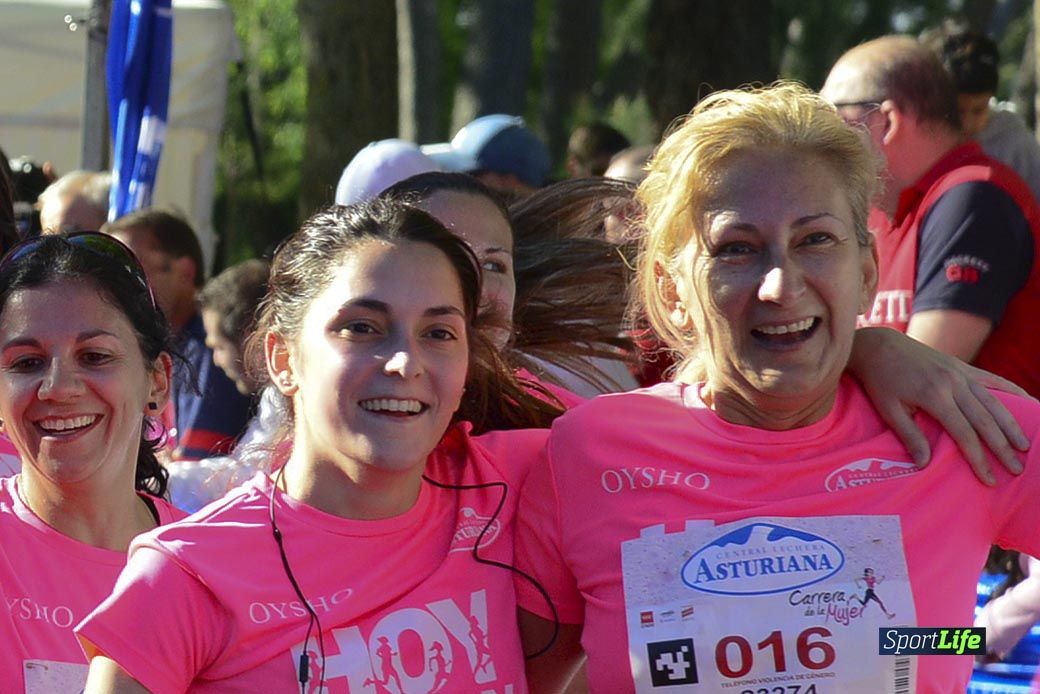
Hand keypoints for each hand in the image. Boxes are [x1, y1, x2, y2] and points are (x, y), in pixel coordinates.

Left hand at [849, 328, 1029, 484]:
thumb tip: (925, 464)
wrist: (879, 345)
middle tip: (1016, 469)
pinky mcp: (962, 366)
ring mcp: (960, 372)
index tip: (989, 479)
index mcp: (934, 396)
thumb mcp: (888, 409)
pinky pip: (993, 379)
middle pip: (985, 420)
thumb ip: (909, 435)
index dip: (978, 458)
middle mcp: (953, 383)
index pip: (964, 433)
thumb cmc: (880, 380)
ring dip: (1012, 425)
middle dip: (1002, 447)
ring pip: (994, 401)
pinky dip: (1012, 391)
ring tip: (1025, 446)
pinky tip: (1030, 402)